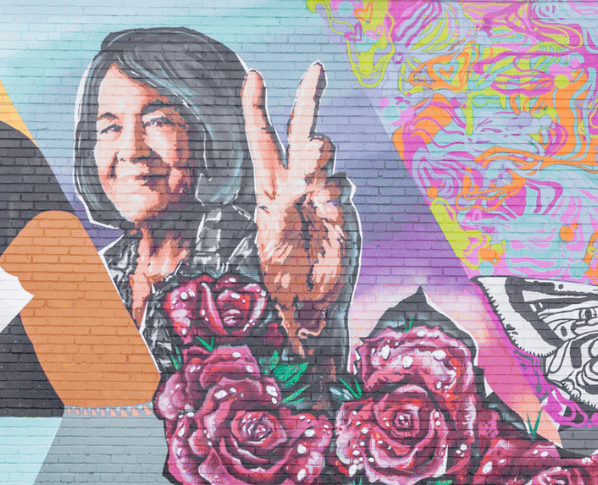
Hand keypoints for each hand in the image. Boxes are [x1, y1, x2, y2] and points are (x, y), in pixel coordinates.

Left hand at [242, 63, 353, 351]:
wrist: (309, 304)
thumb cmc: (282, 272)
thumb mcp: (276, 229)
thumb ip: (292, 191)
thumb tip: (313, 154)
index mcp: (270, 186)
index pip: (263, 139)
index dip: (257, 108)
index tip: (255, 77)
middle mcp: (296, 184)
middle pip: (301, 130)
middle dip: (308, 97)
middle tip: (316, 68)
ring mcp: (322, 194)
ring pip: (325, 154)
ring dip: (316, 157)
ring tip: (310, 179)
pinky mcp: (342, 209)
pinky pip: (341, 186)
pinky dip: (332, 196)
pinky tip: (325, 217)